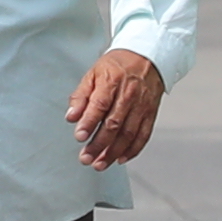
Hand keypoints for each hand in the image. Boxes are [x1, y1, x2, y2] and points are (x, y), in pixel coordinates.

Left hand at [67, 46, 163, 167]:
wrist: (147, 56)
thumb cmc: (117, 65)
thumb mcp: (93, 73)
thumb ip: (80, 96)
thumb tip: (71, 117)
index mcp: (112, 82)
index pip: (100, 105)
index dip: (89, 123)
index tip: (79, 137)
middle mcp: (129, 95)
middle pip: (114, 124)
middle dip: (99, 145)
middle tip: (86, 158)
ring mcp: (142, 106)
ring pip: (128, 134)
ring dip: (113, 152)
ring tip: (100, 164)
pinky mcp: (151, 113)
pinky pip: (143, 135)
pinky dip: (133, 150)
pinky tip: (120, 159)